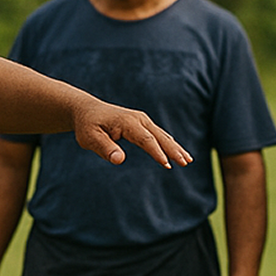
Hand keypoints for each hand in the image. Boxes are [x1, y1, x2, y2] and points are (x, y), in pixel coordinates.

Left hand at [70, 100, 191, 168]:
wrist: (87, 110)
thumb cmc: (87, 126)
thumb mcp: (90, 138)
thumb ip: (104, 148)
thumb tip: (119, 159)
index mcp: (128, 123)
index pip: (146, 140)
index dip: (157, 152)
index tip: (167, 165)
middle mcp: (138, 119)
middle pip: (160, 136)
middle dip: (173, 150)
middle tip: (186, 163)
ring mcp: (142, 120)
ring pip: (162, 135)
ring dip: (175, 147)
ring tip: (188, 161)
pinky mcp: (142, 123)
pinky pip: (158, 134)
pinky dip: (169, 143)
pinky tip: (177, 152)